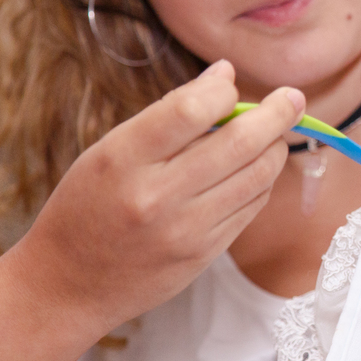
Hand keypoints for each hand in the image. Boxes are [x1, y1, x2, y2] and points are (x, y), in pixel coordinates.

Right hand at [8, 60, 304, 331]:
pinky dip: (262, 182)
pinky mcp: (204, 255)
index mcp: (123, 159)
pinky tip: (258, 168)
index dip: (223, 89)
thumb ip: (167, 116)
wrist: (69, 284)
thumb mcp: (109, 151)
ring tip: (275, 134)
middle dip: (276, 114)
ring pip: (256, 176)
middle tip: (292, 98)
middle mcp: (156, 196)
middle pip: (239, 142)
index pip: (191, 109)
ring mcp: (185, 230)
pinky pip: (250, 207)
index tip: (231, 82)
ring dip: (275, 148)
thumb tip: (225, 76)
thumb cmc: (88, 206)